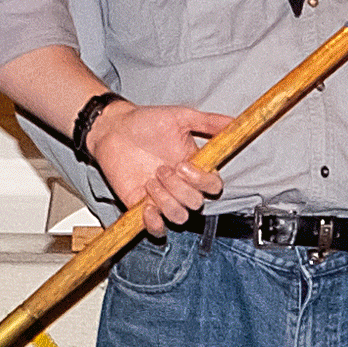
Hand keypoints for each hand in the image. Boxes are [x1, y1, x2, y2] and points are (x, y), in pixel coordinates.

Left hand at [88, 101, 230, 228]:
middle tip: (160, 168)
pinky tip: (146, 205)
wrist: (114, 129)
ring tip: (150, 180)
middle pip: (196, 203)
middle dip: (179, 187)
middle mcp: (181, 185)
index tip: (183, 165)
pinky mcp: (142, 208)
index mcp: (194, 167)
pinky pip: (157, 229)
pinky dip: (155, 223)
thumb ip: (208, 122)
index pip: (213, 187)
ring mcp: (162, 198)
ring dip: (166, 200)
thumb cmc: (145, 122)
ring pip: (179, 217)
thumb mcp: (180, 117)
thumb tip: (233, 122)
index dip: (202, 181)